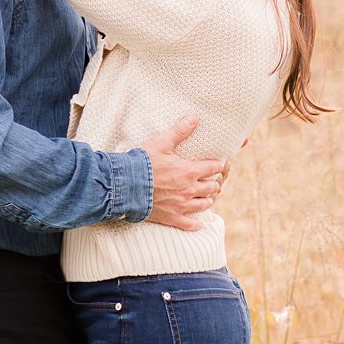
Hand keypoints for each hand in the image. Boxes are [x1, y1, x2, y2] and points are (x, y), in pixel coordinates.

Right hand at [141, 116, 224, 231]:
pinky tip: (199, 223)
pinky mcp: (171, 217)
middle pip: (211, 187)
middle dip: (215, 182)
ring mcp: (181, 206)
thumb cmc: (142, 163)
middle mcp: (189, 190)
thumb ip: (179, 131)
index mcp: (189, 171)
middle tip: (214, 179)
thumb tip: (194, 118)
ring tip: (209, 196)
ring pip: (204, 205)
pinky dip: (196, 224)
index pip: (213, 168)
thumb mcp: (161, 143)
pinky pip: (189, 224)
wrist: (125, 186)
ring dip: (209, 199)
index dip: (218, 165)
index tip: (219, 163)